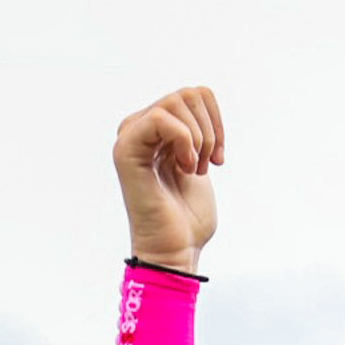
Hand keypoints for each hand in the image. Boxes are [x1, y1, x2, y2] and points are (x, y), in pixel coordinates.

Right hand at [113, 86, 224, 271]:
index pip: (194, 95)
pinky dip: (184, 141)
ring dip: (198, 138)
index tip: (218, 159)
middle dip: (208, 131)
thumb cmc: (188, 220)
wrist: (176, 251)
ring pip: (177, 100)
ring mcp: (131, 136)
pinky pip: (160, 118)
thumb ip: (195, 128)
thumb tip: (198, 95)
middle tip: (204, 167)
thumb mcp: (200, 162)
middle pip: (188, 94)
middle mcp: (141, 128)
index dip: (215, 122)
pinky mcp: (126, 149)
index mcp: (157, 131)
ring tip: (193, 169)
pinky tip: (184, 168)